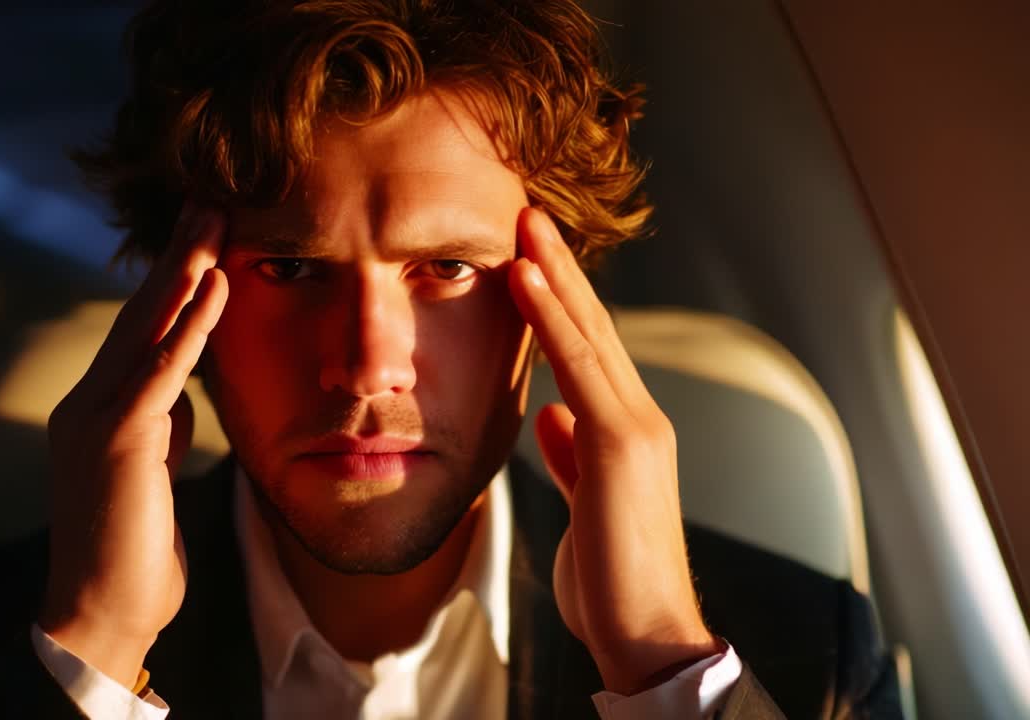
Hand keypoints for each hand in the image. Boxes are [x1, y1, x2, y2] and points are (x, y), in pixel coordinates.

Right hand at [38, 203, 227, 686]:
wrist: (102, 613)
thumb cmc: (133, 550)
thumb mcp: (150, 471)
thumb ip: (159, 421)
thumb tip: (182, 384)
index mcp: (96, 408)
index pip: (138, 330)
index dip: (171, 280)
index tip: (203, 234)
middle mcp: (87, 402)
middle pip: (138, 312)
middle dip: (176, 254)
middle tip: (207, 198)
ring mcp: (95, 417)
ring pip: (145, 327)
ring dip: (184, 268)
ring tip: (214, 217)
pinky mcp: (115, 438)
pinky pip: (162, 368)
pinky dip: (191, 323)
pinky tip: (216, 283)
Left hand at [507, 208, 719, 694]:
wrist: (645, 634)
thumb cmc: (611, 580)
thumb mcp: (584, 506)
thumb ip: (573, 457)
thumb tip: (552, 417)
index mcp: (625, 433)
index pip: (590, 351)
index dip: (561, 300)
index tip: (530, 255)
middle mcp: (638, 419)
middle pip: (594, 327)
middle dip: (560, 268)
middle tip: (528, 213)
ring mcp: (636, 428)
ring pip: (590, 334)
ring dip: (554, 274)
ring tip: (524, 224)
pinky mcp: (623, 446)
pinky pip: (580, 367)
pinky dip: (551, 319)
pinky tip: (525, 279)